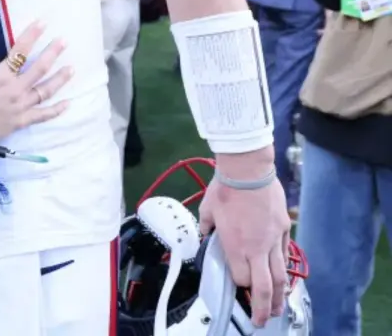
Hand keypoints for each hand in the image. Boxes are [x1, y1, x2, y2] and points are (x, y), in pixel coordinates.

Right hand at [0, 21, 72, 142]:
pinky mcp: (22, 121)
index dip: (31, 36)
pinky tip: (68, 103)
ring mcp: (21, 106)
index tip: (43, 23)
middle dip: (52, 53)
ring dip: (59, 79)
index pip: (19, 52)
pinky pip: (43, 115)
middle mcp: (16, 90)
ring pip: (45, 91)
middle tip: (64, 41)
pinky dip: (56, 110)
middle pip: (39, 69)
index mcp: (1, 76)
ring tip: (71, 68)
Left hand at [200, 156, 290, 326]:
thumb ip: (207, 228)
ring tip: (279, 307)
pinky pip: (285, 254)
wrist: (249, 170)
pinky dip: (283, 268)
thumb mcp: (207, 211)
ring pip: (281, 275)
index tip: (237, 289)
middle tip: (263, 320)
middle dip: (265, 308)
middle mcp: (257, 248)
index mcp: (236, 246)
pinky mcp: (284, 229)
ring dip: (280, 295)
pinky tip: (283, 275)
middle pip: (266, 287)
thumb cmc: (225, 189)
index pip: (241, 279)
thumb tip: (205, 235)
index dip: (239, 287)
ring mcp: (273, 240)